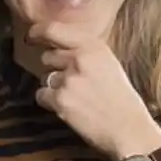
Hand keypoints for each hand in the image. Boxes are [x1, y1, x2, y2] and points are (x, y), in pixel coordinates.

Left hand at [27, 22, 160, 160]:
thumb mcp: (109, 65)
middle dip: (54, 69)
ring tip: (76, 98)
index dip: (38, 32)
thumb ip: (86, 53)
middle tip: (72, 83)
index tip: (31, 36)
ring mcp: (69, 79)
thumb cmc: (122, 100)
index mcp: (94, 47)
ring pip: (45, 77)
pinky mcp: (60, 100)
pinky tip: (69, 108)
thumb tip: (59, 48)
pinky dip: (50, 103)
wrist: (129, 130)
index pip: (53, 29)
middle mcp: (79, 59)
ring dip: (54, 87)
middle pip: (47, 57)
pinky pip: (41, 95)